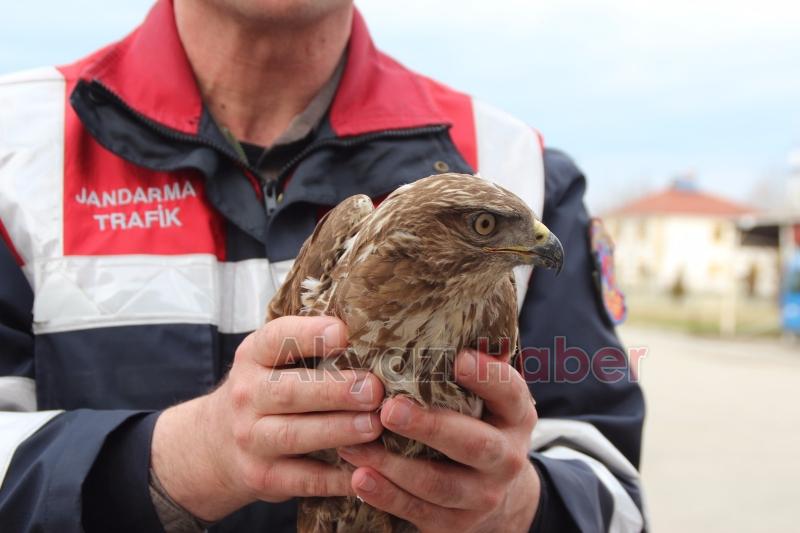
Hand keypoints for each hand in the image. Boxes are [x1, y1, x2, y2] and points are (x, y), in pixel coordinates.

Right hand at [151, 316, 384, 520]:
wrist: (213, 445)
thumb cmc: (263, 390)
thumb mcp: (270, 360)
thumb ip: (308, 346)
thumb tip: (370, 333)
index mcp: (254, 356)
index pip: (277, 339)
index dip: (310, 335)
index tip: (342, 333)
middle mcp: (247, 395)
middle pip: (290, 391)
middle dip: (334, 390)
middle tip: (373, 389)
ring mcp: (252, 439)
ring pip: (295, 435)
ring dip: (337, 430)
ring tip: (374, 425)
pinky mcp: (263, 477)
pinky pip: (303, 479)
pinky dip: (335, 478)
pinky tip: (366, 469)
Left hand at [337, 349, 540, 532]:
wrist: (499, 495)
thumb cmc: (479, 424)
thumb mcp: (490, 398)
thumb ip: (474, 365)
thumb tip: (441, 314)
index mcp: (517, 416)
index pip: (510, 392)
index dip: (487, 376)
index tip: (458, 358)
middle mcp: (507, 457)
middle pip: (473, 444)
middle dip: (430, 426)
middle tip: (389, 408)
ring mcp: (483, 495)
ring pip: (439, 483)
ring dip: (393, 464)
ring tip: (354, 443)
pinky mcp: (456, 525)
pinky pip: (418, 511)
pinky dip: (386, 496)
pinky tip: (358, 477)